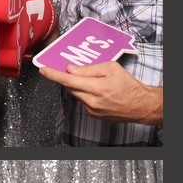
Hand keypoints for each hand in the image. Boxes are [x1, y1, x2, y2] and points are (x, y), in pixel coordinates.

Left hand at [37, 59, 160, 125]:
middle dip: (67, 78)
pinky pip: (82, 101)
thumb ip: (89, 68)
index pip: (68, 80)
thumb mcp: (111, 68)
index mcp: (96, 87)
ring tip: (91, 80)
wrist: (140, 105)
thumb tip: (71, 69)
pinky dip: (84, 94)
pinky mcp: (93, 115)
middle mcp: (91, 100)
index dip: (53, 75)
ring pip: (76, 94)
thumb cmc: (128, 85)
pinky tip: (96, 90)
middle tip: (70, 69)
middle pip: (70, 87)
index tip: (43, 70)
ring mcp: (91, 110)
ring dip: (78, 86)